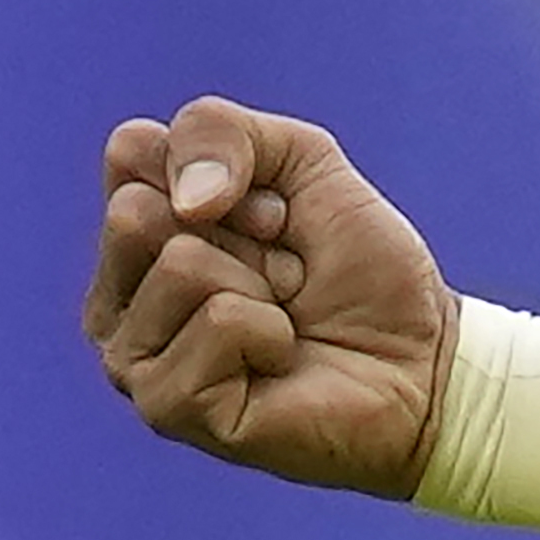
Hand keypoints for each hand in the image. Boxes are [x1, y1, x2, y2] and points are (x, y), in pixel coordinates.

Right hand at [87, 98, 455, 496]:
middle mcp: (118, 296)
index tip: (276, 215)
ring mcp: (134, 358)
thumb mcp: (304, 161)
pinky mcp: (168, 408)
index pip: (130, 151)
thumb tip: (185, 199)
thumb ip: (222, 132)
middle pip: (136, 210)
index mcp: (136, 231)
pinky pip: (219, 321)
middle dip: (242, 230)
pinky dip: (271, 332)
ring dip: (262, 284)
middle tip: (283, 270)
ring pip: (179, 265)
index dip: (228, 167)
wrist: (420, 360)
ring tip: (284, 318)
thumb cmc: (359, 269)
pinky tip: (279, 361)